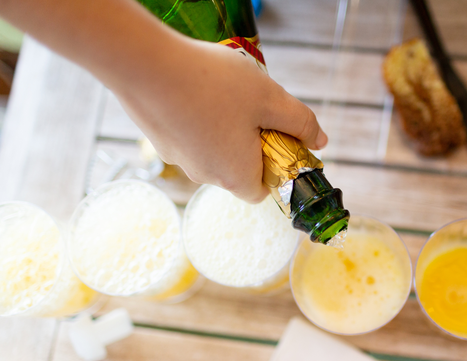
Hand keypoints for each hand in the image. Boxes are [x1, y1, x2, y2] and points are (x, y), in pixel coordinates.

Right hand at [109, 36, 327, 203]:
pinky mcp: (159, 139)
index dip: (275, 165)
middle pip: (238, 168)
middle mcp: (205, 176)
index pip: (263, 189)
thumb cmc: (213, 84)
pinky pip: (189, 134)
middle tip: (251, 104)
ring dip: (224, 125)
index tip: (276, 134)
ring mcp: (177, 158)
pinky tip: (197, 88)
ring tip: (222, 91)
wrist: (145, 65)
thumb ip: (300, 123)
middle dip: (250, 140)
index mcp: (236, 176)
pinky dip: (198, 116)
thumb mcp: (271, 99)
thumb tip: (321, 141)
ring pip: (213, 148)